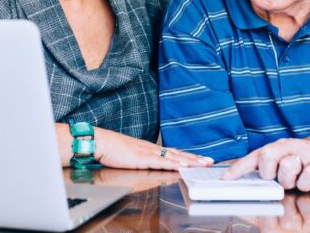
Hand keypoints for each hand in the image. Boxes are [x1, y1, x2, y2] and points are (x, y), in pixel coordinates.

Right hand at [93, 128, 213, 169]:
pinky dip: (174, 164)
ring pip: (173, 157)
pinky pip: (161, 162)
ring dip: (190, 161)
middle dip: (195, 158)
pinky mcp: (142, 158)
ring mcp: (147, 153)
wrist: (100, 141)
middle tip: (210, 161)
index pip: (172, 152)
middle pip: (177, 154)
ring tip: (203, 164)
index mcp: (148, 148)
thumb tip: (146, 162)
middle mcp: (151, 149)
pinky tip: (183, 166)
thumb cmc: (110, 148)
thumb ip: (139, 158)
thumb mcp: (129, 153)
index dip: (187, 156)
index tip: (199, 158)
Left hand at [222, 138, 309, 190]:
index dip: (239, 168)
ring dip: (289, 181)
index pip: (254, 156)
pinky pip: (306, 176)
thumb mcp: (289, 164)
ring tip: (296, 181)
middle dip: (269, 173)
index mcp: (279, 148)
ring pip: (286, 166)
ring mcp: (306, 153)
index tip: (226, 179)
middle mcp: (290, 147)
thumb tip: (249, 180)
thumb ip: (272, 169)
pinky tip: (309, 182)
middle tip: (278, 180)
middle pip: (267, 156)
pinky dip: (305, 184)